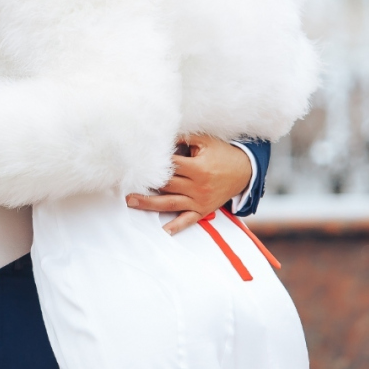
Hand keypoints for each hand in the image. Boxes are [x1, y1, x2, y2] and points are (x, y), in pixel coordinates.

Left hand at [124, 133, 251, 234]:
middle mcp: (198, 186)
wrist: (245, 171)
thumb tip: (162, 137)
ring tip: (130, 201)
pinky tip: (164, 231)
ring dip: (149, 203)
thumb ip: (184, 139)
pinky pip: (188, 220)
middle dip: (145, 184)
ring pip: (170, 203)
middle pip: (166, 185)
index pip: (170, 165)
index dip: (153, 163)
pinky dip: (177, 226)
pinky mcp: (203, 210)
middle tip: (123, 182)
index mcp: (198, 168)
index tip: (135, 161)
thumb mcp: (206, 141)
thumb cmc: (222, 153)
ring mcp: (200, 200)